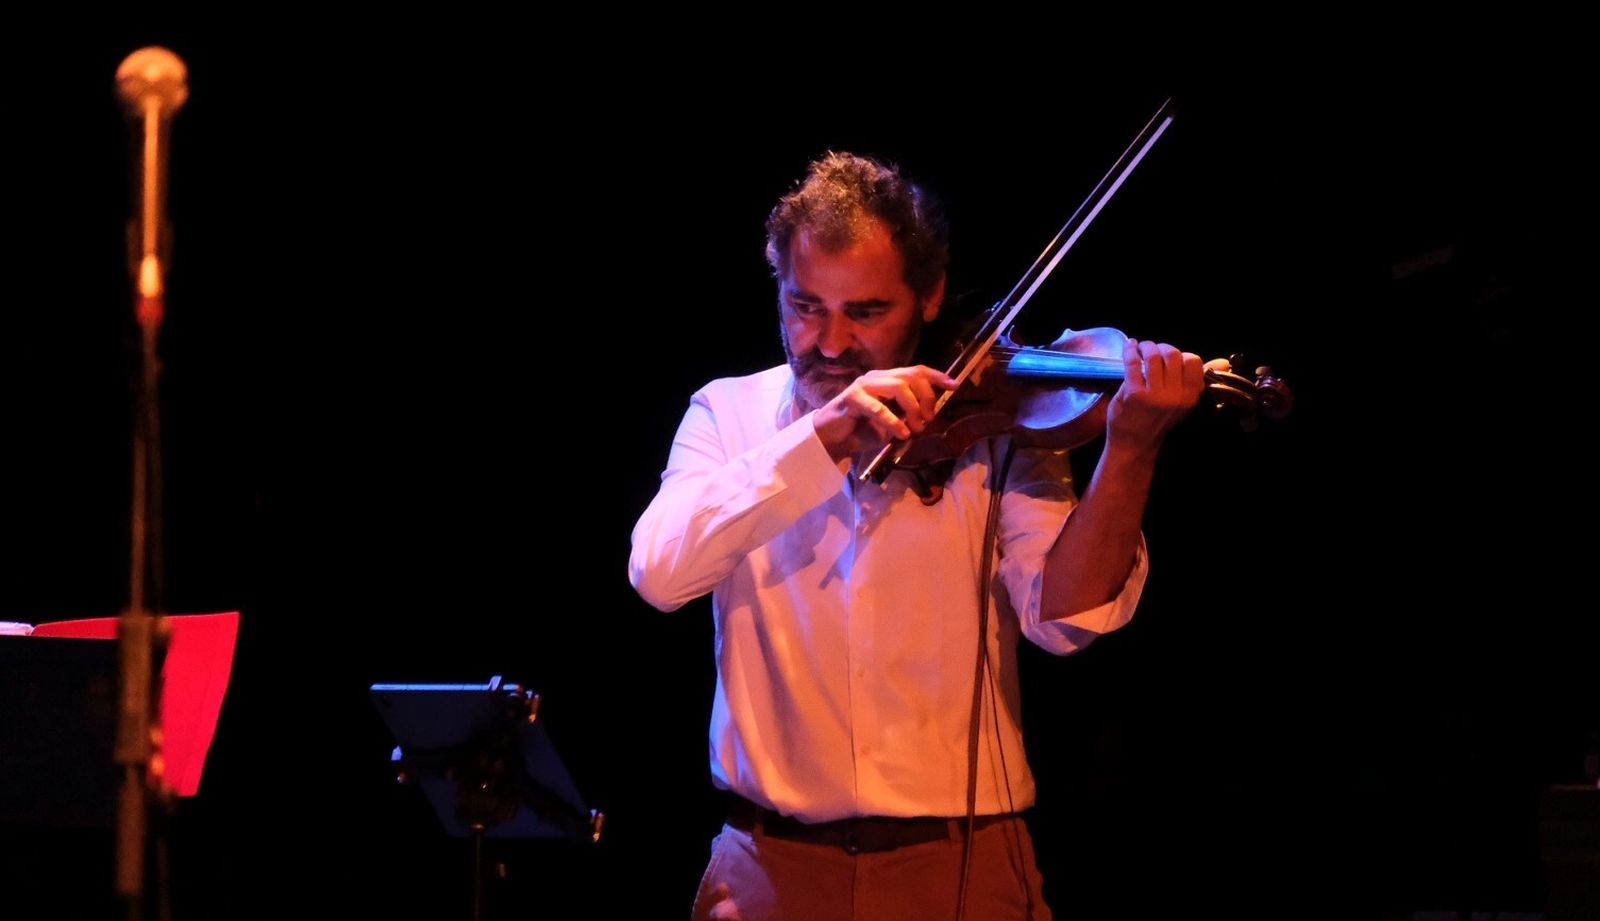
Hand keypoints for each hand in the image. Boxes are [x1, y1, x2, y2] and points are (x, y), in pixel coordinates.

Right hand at [812, 365, 958, 461]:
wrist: (833, 440)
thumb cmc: (863, 431)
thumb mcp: (894, 424)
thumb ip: (910, 417)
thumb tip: (931, 417)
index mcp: (889, 380)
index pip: (917, 371)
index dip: (937, 376)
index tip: (955, 385)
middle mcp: (878, 377)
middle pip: (911, 376)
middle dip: (926, 397)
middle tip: (928, 420)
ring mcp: (864, 385)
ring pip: (898, 386)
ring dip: (912, 409)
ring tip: (915, 428)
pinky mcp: (851, 397)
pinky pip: (878, 407)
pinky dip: (893, 422)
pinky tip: (901, 434)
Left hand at [1106, 339, 1206, 451]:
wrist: (1134, 445)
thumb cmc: (1158, 421)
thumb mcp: (1183, 402)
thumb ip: (1198, 380)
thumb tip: (1224, 362)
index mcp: (1191, 396)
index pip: (1194, 362)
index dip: (1181, 354)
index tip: (1170, 358)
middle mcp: (1176, 395)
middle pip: (1173, 355)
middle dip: (1162, 347)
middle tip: (1153, 350)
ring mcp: (1155, 395)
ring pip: (1154, 356)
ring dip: (1146, 346)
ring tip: (1141, 348)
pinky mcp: (1134, 393)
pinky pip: (1133, 363)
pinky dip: (1130, 350)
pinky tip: (1130, 346)